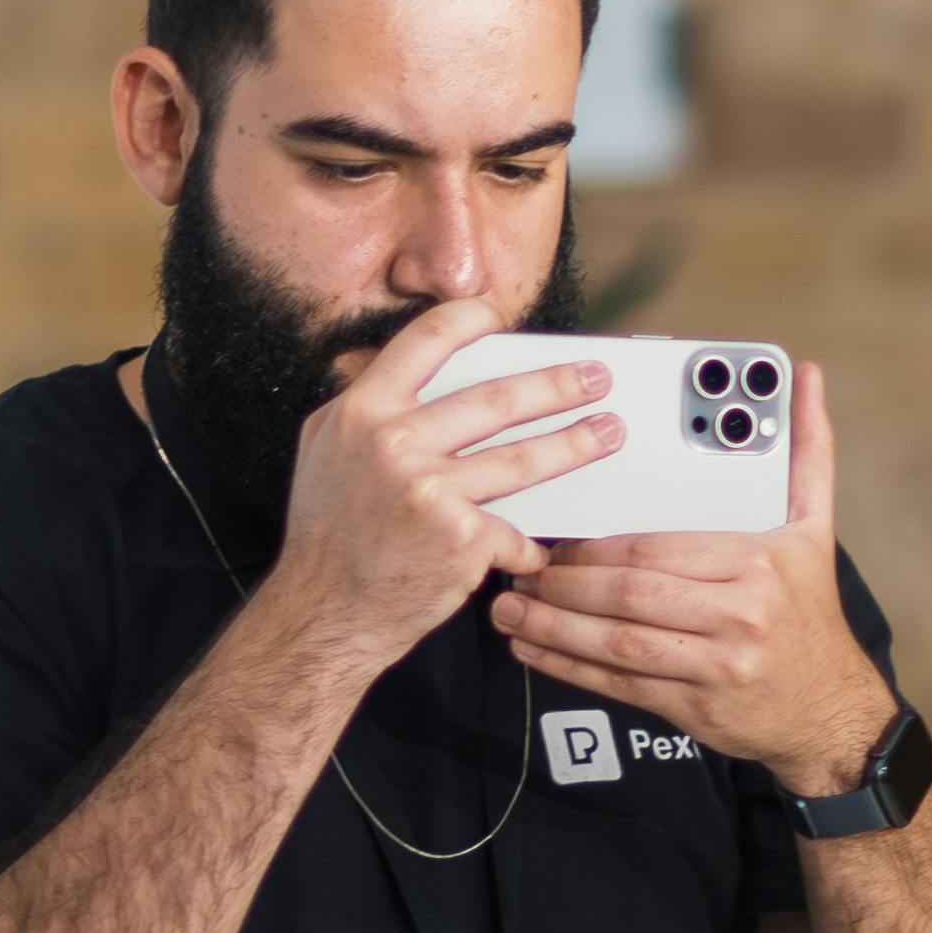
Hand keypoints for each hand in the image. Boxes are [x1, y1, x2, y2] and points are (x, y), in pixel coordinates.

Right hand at [260, 306, 615, 655]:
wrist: (323, 613)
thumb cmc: (326, 537)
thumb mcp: (324, 452)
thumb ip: (362, 407)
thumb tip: (400, 367)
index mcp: (362, 412)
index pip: (427, 340)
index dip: (473, 319)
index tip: (505, 319)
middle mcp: (394, 443)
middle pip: (497, 399)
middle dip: (558, 384)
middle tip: (596, 377)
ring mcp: (430, 490)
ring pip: (523, 458)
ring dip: (575, 443)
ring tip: (608, 433)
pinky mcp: (461, 537)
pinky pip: (514, 531)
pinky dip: (530, 545)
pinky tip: (544, 547)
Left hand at [489, 360, 899, 790]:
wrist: (831, 711)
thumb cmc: (809, 614)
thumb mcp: (815, 528)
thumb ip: (806, 449)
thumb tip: (804, 377)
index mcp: (754, 562)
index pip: (653, 547)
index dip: (593, 548)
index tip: (556, 544)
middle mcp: (736, 615)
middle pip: (628, 593)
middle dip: (562, 584)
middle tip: (521, 571)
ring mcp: (715, 666)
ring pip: (616, 642)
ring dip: (552, 626)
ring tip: (511, 610)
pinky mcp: (694, 708)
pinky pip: (620, 684)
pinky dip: (569, 667)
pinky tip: (535, 651)